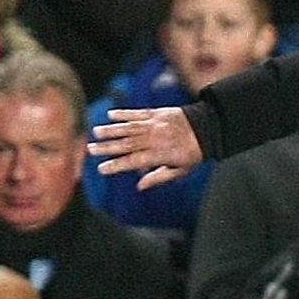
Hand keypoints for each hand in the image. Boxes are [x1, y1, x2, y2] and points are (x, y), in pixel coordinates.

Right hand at [90, 105, 204, 188]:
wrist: (208, 128)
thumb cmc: (193, 154)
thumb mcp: (180, 171)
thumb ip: (159, 177)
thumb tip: (139, 185)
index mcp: (160, 154)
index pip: (133, 161)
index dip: (116, 165)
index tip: (102, 168)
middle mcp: (155, 138)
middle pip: (127, 144)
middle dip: (107, 147)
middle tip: (91, 149)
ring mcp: (155, 124)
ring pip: (129, 127)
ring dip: (111, 130)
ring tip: (96, 132)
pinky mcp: (156, 113)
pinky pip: (137, 113)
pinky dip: (124, 114)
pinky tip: (111, 115)